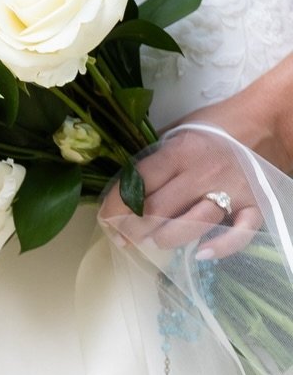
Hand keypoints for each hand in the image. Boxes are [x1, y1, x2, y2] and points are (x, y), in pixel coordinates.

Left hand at [100, 54, 292, 259]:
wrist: (267, 120)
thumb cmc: (217, 128)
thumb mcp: (180, 130)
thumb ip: (154, 156)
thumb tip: (122, 184)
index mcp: (180, 152)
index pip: (137, 183)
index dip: (115, 206)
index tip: (106, 220)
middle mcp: (202, 172)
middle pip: (156, 211)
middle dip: (134, 229)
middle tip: (128, 236)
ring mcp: (229, 190)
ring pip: (190, 225)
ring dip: (166, 239)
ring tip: (157, 240)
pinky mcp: (253, 205)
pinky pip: (239, 233)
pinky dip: (222, 247)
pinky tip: (203, 254)